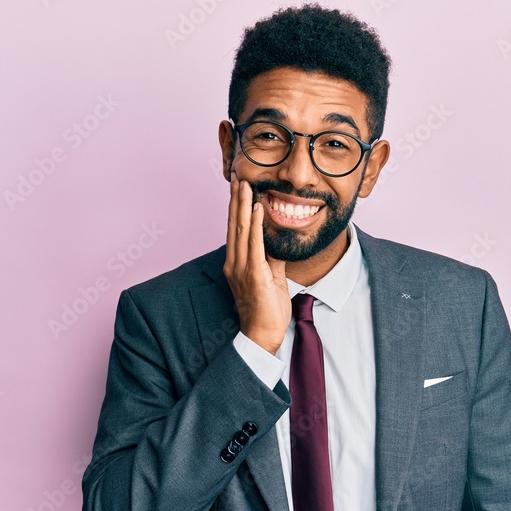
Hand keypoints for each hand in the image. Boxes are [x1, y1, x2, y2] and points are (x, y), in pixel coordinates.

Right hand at [223, 170, 290, 354]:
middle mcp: (234, 262)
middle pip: (234, 224)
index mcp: (237, 263)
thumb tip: (276, 239)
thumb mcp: (271, 276)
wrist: (263, 334)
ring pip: (241, 229)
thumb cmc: (267, 309)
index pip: (236, 229)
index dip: (236, 207)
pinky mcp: (252, 274)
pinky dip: (256, 224)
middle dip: (236, 199)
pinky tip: (257, 208)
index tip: (238, 188)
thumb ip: (271, 257)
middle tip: (237, 177)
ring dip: (243, 205)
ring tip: (244, 185)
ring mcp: (241, 268)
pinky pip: (254, 244)